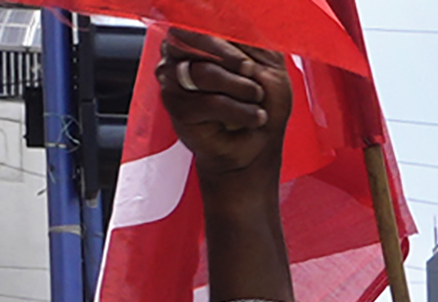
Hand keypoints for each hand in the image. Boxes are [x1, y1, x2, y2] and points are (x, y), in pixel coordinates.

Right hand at [160, 35, 289, 178]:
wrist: (256, 144)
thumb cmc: (260, 104)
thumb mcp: (266, 65)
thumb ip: (251, 41)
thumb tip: (236, 21)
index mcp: (196, 38)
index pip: (198, 22)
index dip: (223, 35)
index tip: (249, 58)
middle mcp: (177, 55)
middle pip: (194, 40)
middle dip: (232, 59)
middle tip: (254, 75)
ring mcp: (172, 80)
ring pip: (204, 72)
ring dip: (240, 87)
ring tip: (257, 100)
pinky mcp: (177, 107)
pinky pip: (209, 102)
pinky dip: (238, 111)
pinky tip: (254, 118)